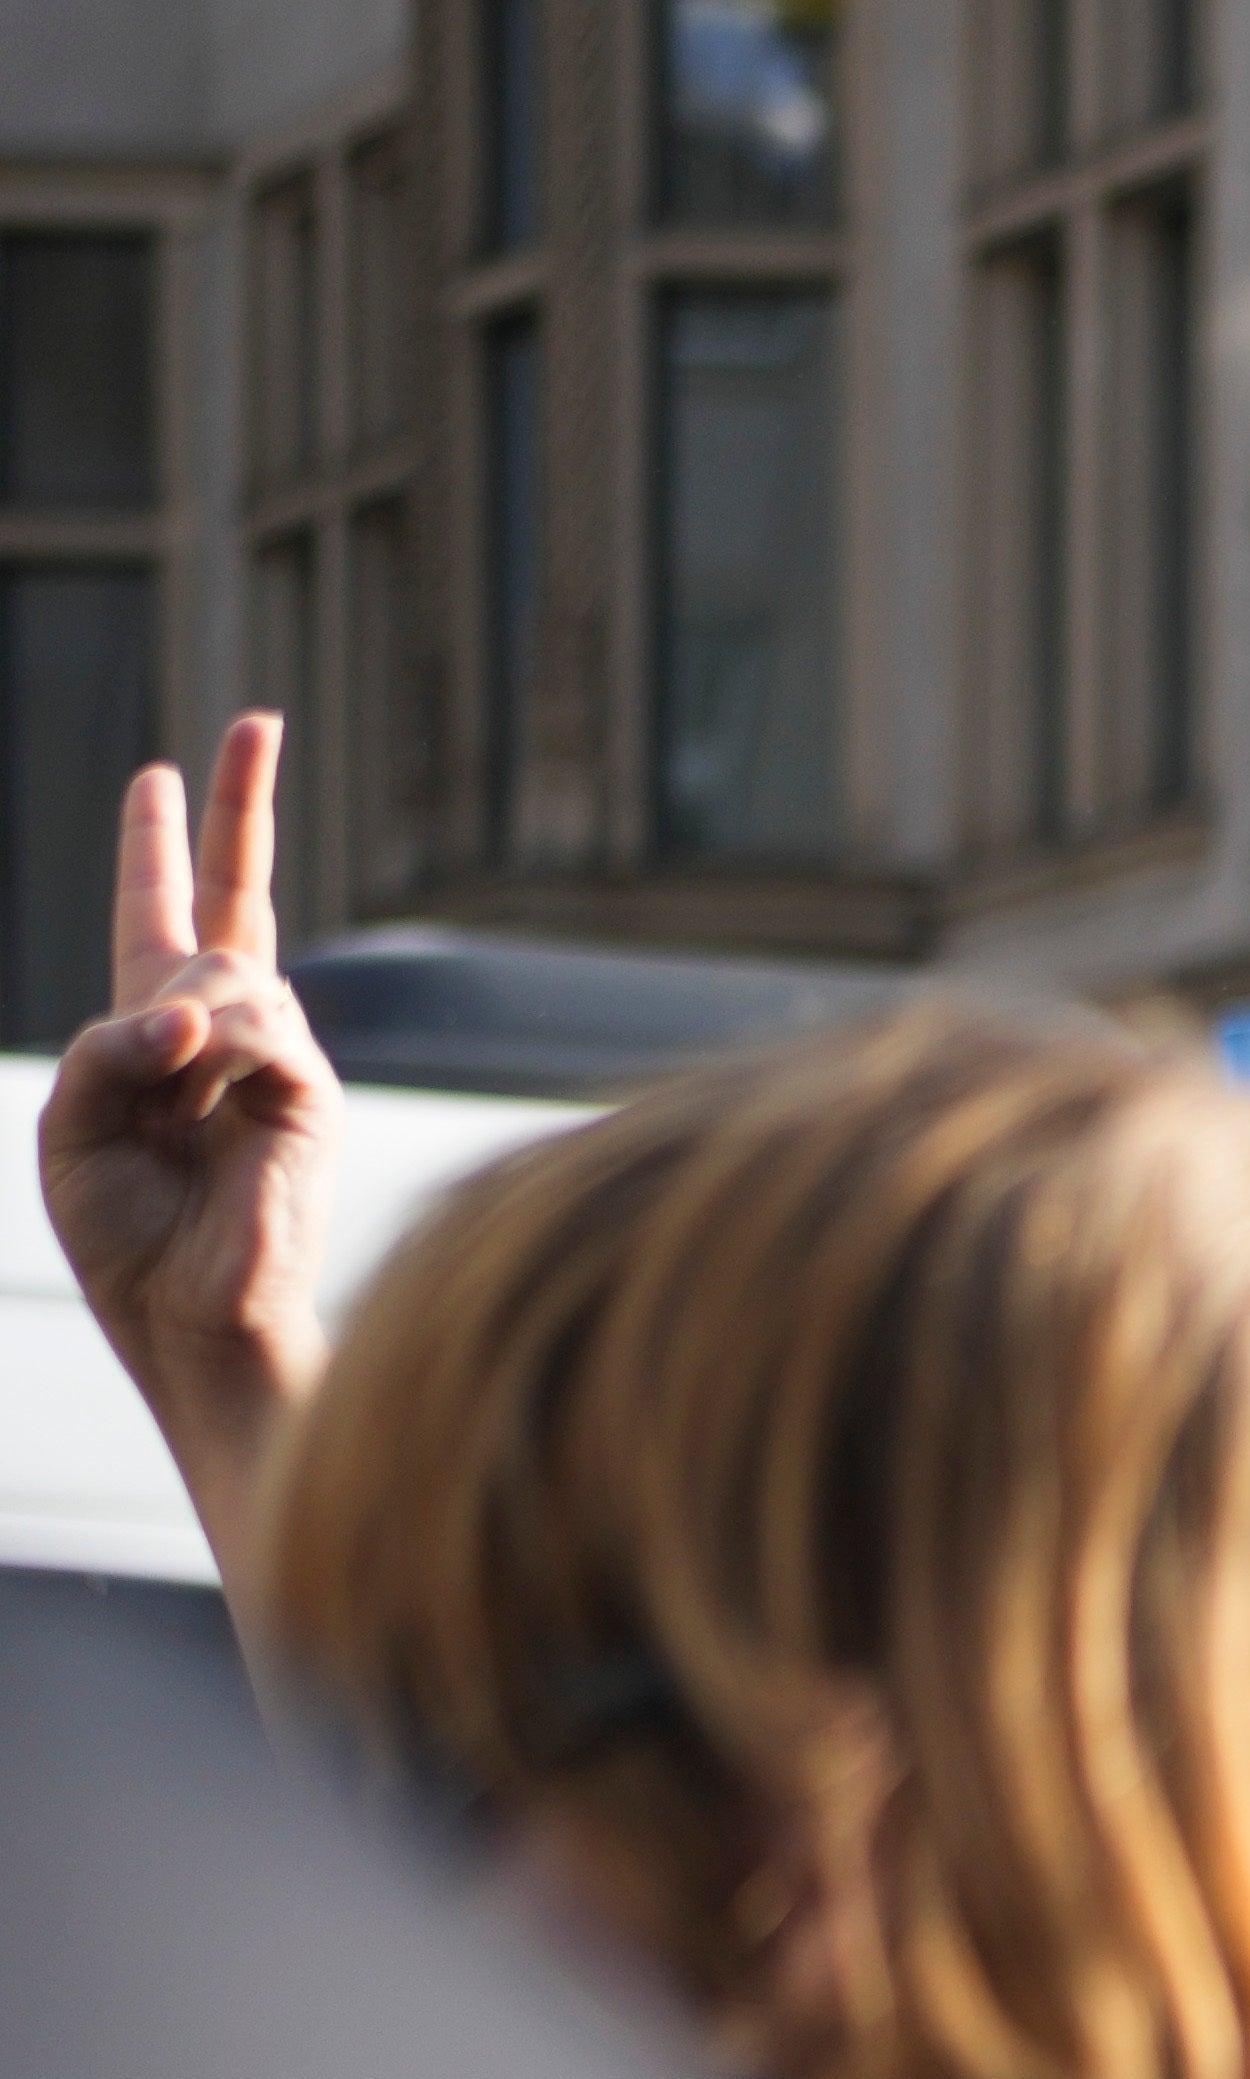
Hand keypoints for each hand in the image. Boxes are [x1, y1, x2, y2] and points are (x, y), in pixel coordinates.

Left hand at [34, 718, 344, 1605]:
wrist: (193, 1326)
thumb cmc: (129, 1240)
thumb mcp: (75, 1126)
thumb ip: (116, 1046)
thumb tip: (206, 1007)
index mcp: (163, 1044)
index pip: (164, 924)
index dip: (162, 846)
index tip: (161, 772)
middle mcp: (230, 1040)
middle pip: (238, 900)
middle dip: (241, 807)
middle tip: (259, 717)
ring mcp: (279, 1063)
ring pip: (223, 975)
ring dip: (174, 1021)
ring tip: (170, 1096)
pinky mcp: (311, 1097)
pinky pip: (256, 1025)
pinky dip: (211, 1048)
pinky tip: (202, 1081)